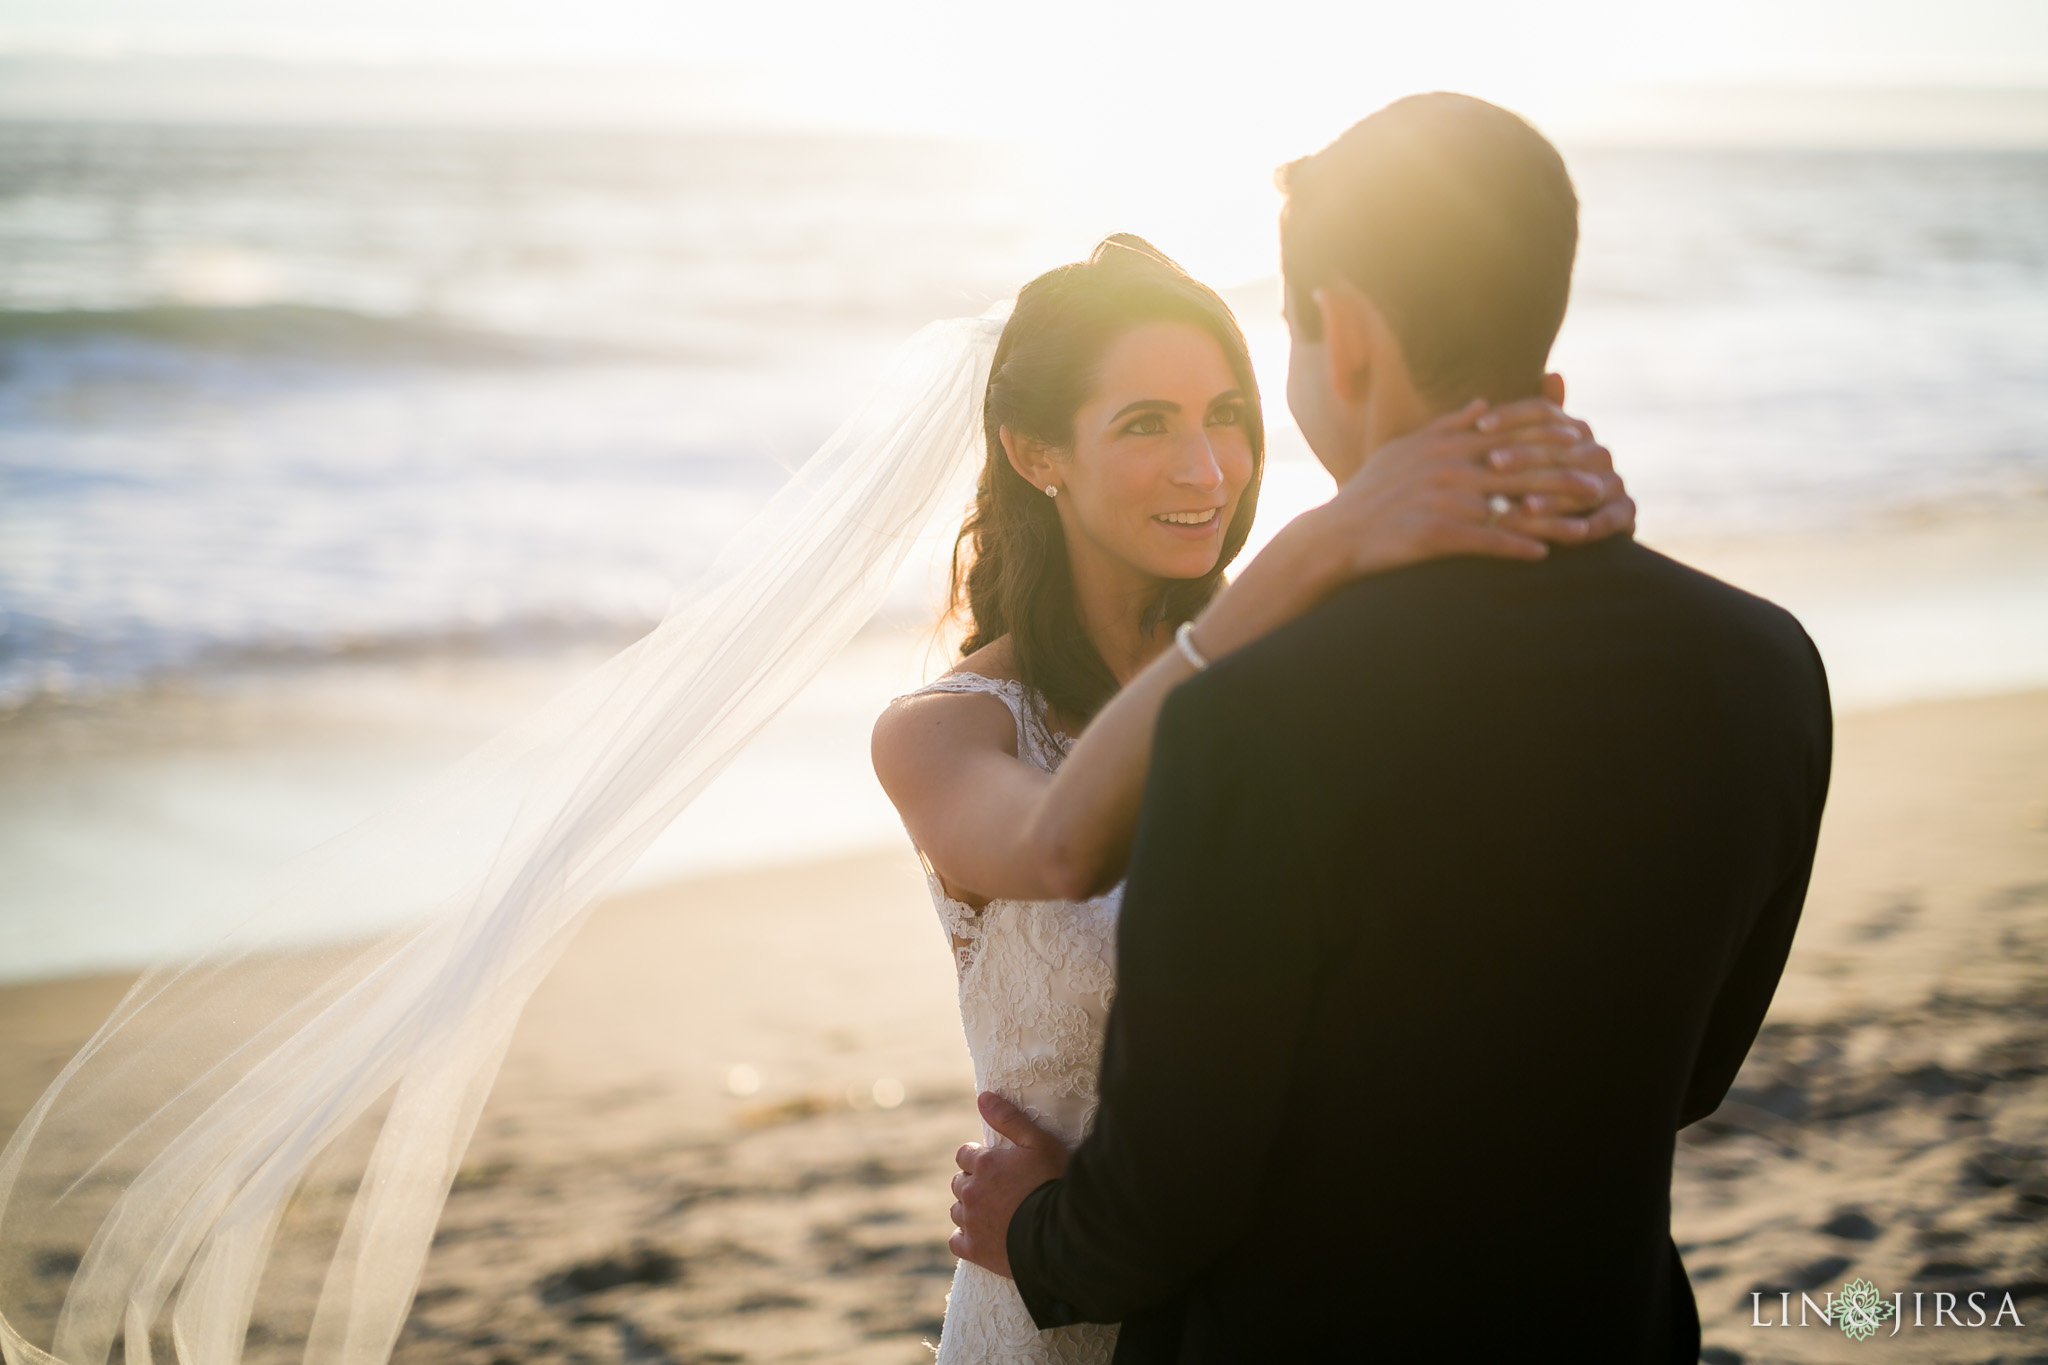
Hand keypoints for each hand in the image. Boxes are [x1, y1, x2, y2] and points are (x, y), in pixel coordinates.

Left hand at [947, 1092, 1068, 1278]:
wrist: (1062, 1233)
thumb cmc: (1054, 1183)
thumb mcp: (1039, 1143)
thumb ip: (1009, 1119)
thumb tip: (982, 1097)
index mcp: (984, 1164)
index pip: (964, 1155)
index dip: (979, 1159)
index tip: (995, 1166)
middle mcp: (971, 1192)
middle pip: (959, 1183)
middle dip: (973, 1183)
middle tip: (998, 1190)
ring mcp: (971, 1222)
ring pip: (957, 1211)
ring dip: (970, 1210)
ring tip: (995, 1214)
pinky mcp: (975, 1250)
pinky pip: (956, 1241)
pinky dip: (965, 1239)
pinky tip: (982, 1237)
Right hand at [1321, 393, 1633, 575]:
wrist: (1335, 534)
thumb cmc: (1369, 493)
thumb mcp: (1405, 448)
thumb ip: (1448, 423)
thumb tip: (1483, 403)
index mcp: (1445, 443)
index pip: (1507, 430)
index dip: (1548, 433)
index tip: (1581, 436)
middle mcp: (1449, 466)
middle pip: (1521, 466)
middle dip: (1566, 474)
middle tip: (1603, 483)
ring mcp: (1443, 500)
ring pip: (1511, 505)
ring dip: (1555, 517)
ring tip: (1588, 526)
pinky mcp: (1435, 534)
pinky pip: (1485, 540)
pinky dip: (1516, 546)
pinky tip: (1544, 555)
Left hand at [1475, 391, 1634, 543]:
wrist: (1576, 527)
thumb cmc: (1537, 483)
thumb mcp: (1527, 451)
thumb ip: (1528, 420)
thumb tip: (1553, 373)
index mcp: (1574, 430)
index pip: (1544, 413)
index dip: (1512, 416)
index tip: (1480, 425)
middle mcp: (1597, 451)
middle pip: (1559, 449)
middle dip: (1524, 457)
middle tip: (1493, 463)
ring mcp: (1613, 481)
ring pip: (1581, 486)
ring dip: (1552, 498)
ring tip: (1524, 506)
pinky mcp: (1626, 513)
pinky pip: (1608, 520)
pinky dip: (1587, 528)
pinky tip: (1566, 535)